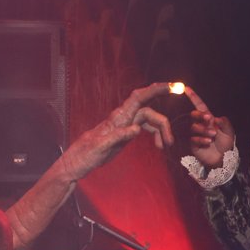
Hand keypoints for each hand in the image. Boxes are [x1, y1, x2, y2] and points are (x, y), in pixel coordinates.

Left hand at [59, 82, 175, 179]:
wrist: (76, 163)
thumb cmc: (85, 155)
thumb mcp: (100, 148)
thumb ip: (117, 137)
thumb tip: (136, 129)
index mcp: (118, 118)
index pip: (139, 98)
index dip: (156, 90)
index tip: (172, 87)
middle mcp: (122, 118)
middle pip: (149, 111)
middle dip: (163, 123)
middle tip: (170, 141)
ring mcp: (124, 124)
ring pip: (148, 119)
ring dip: (160, 130)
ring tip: (166, 146)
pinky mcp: (124, 133)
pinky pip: (144, 127)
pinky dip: (154, 134)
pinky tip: (158, 146)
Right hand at [183, 86, 234, 168]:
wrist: (222, 159)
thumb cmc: (226, 145)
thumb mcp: (229, 132)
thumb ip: (224, 123)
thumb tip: (214, 117)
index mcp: (209, 120)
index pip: (200, 106)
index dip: (193, 97)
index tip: (186, 88)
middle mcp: (201, 125)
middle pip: (194, 115)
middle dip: (200, 115)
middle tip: (208, 119)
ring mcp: (196, 134)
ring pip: (194, 127)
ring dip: (204, 130)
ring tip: (213, 135)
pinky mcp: (193, 144)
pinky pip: (194, 139)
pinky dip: (201, 139)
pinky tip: (208, 142)